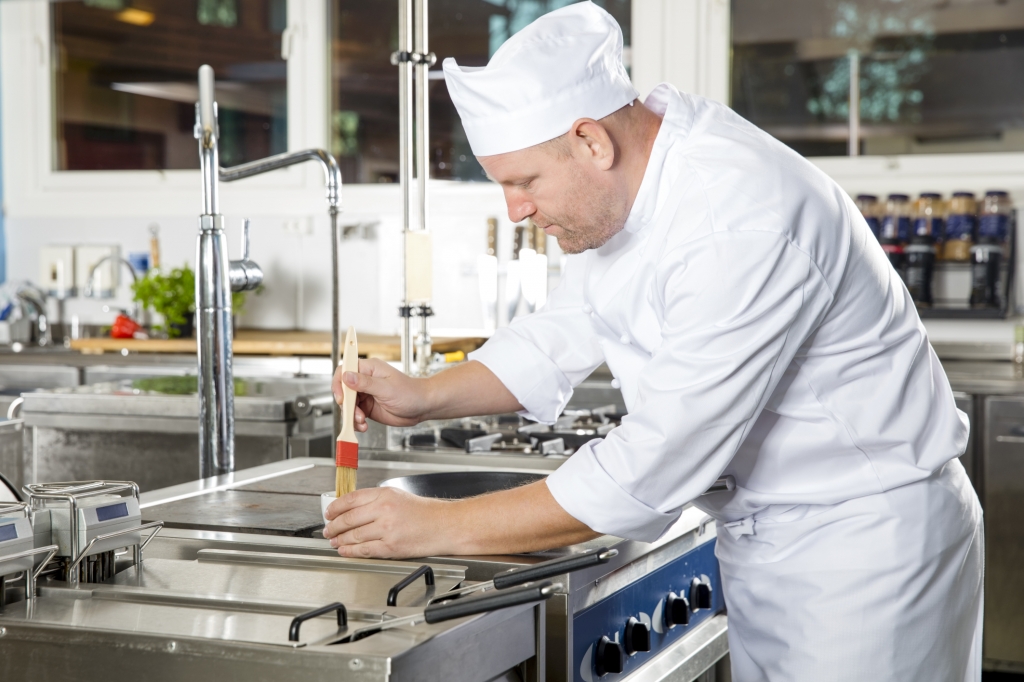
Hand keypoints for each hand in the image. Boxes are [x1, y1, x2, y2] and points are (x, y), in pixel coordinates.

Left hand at [323, 487, 456, 558]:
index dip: (335, 508)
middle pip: (348, 519)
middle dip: (333, 526)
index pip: (350, 500)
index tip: (329, 513)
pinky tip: (345, 550)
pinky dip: (350, 551)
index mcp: (384, 495)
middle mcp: (384, 510)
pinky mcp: (391, 547)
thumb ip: (375, 500)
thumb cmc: (425, 512)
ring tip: (334, 541)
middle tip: (327, 530)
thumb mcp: (398, 496)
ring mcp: (387, 529)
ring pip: (354, 536)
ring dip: (339, 540)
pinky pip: (364, 550)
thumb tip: (351, 509)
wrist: (445, 525)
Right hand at [332, 358, 429, 430]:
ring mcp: (365, 394)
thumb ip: (365, 383)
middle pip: (343, 390)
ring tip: (362, 421)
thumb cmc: (410, 392)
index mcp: (369, 369)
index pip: (345, 370)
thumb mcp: (386, 388)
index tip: (341, 397)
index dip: (339, 383)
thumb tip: (347, 376)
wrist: (422, 407)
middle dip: (346, 404)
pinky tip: (363, 425)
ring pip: (347, 404)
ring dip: (351, 415)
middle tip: (354, 413)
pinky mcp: (367, 407)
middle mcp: (365, 381)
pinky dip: (355, 422)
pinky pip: (354, 414)